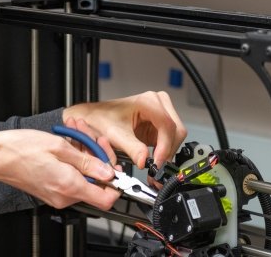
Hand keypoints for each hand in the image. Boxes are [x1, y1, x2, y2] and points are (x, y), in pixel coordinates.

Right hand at [0, 129, 120, 209]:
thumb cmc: (20, 149)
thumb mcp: (60, 147)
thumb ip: (88, 161)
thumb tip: (108, 171)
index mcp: (69, 186)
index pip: (106, 199)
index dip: (116, 184)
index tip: (117, 169)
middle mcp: (64, 195)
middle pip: (96, 184)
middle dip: (99, 158)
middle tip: (94, 139)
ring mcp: (56, 195)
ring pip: (84, 177)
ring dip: (85, 155)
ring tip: (77, 133)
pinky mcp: (50, 190)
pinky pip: (71, 177)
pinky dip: (74, 160)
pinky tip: (68, 142)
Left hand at [62, 91, 187, 168]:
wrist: (93, 119)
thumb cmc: (101, 119)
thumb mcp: (114, 135)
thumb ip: (132, 148)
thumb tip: (145, 162)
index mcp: (148, 101)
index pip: (167, 125)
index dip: (165, 146)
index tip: (157, 162)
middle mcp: (158, 104)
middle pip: (176, 131)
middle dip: (167, 151)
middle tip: (156, 169)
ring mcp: (160, 114)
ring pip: (176, 137)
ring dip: (167, 154)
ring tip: (153, 168)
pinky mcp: (159, 126)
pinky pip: (170, 141)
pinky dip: (164, 153)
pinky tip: (154, 162)